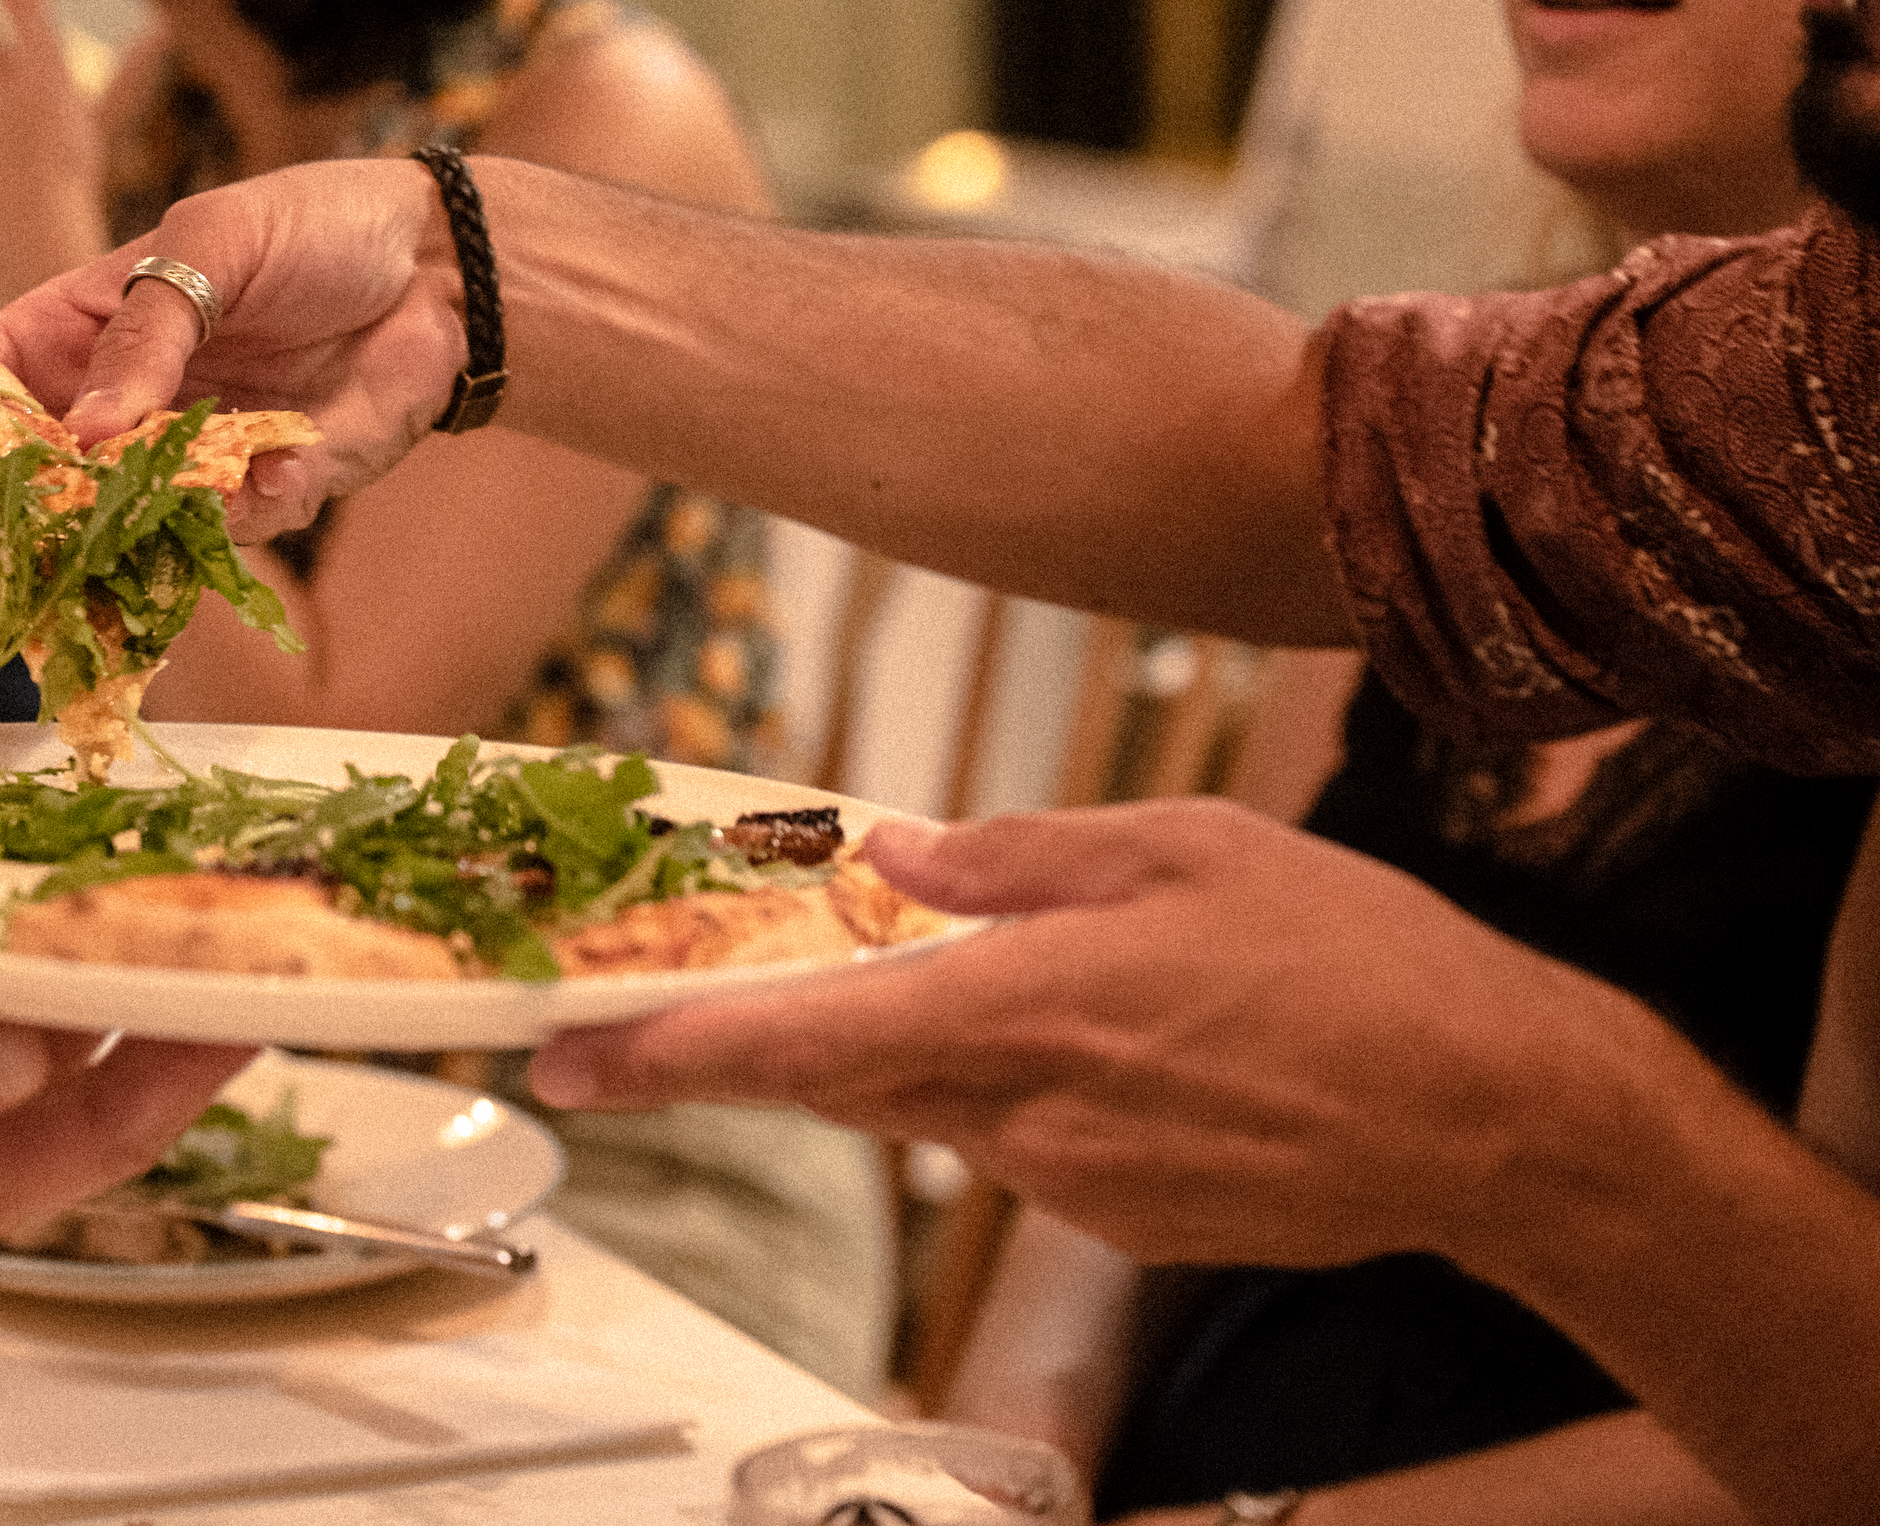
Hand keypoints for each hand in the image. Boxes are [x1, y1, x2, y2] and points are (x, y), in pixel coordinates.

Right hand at [0, 157, 466, 561]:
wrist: (438, 270)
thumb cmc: (312, 229)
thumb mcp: (214, 245)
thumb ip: (148, 333)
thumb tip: (87, 433)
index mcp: (72, 331)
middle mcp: (108, 410)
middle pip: (11, 488)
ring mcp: (175, 465)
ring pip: (102, 538)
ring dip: (103, 543)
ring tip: (134, 520)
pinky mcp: (254, 502)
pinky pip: (220, 541)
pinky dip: (240, 516)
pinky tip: (280, 472)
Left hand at [527, 798, 1690, 1268]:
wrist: (1497, 1117)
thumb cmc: (1357, 962)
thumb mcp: (1185, 845)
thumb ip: (1023, 855)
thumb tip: (905, 853)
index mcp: (1024, 1004)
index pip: (803, 1039)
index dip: (670, 1052)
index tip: (572, 1054)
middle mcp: (1025, 1111)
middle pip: (847, 1077)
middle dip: (749, 1046)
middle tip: (652, 1018)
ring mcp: (1070, 1184)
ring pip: (937, 1106)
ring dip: (926, 1048)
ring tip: (1039, 989)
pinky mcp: (1118, 1224)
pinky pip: (1024, 1145)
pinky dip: (1028, 1090)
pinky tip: (1131, 1046)